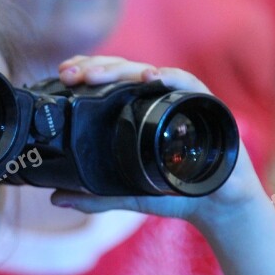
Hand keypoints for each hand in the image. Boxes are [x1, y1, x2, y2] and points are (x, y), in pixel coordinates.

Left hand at [52, 56, 265, 230]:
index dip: (88, 71)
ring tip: (97, 75)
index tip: (63, 75)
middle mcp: (161, 98)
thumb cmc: (176, 192)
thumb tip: (56, 198)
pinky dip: (171, 78)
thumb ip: (94, 196)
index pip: (112, 80)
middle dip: (97, 67)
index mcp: (141, 110)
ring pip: (150, 72)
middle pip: (126, 71)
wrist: (218, 207)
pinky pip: (189, 85)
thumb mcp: (128, 194)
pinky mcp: (207, 107)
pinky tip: (153, 78)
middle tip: (71, 74)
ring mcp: (183, 99)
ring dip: (123, 70)